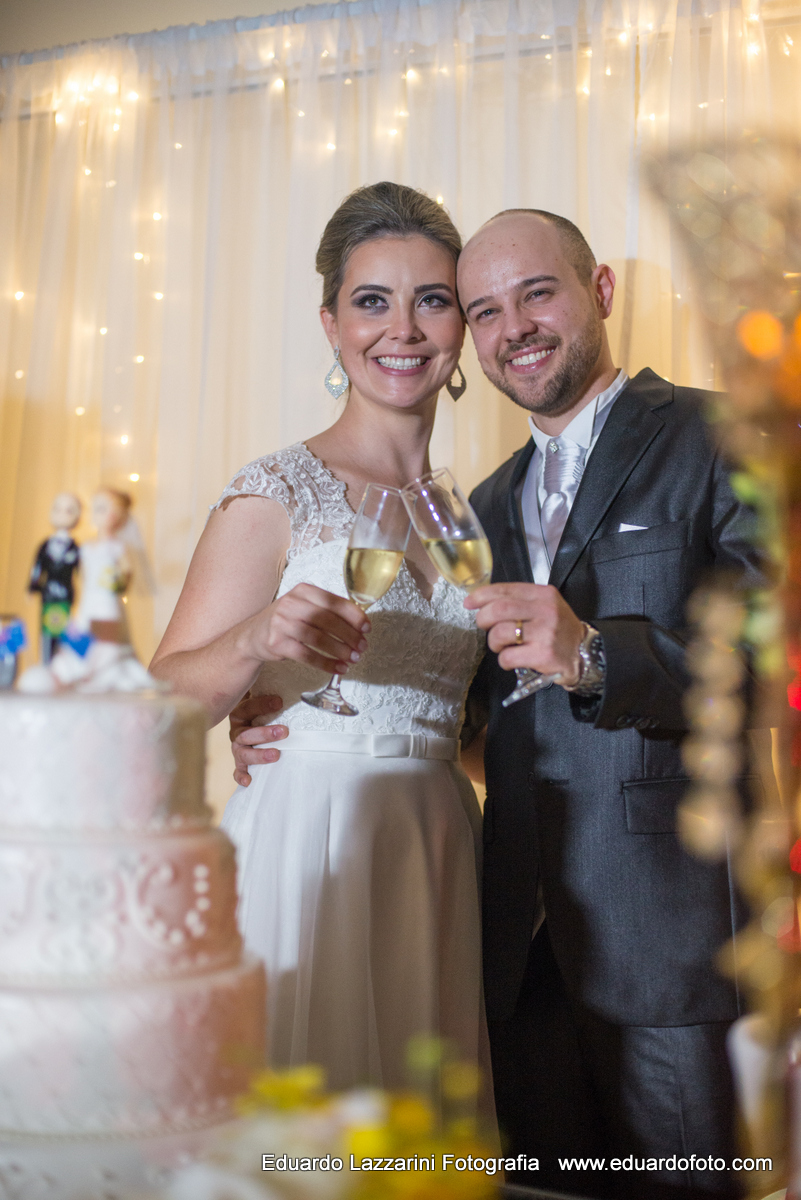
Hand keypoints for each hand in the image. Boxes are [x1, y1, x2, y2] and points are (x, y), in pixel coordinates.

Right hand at [229, 693, 287, 787]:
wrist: (256, 725)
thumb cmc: (266, 708)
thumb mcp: (267, 696)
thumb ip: (274, 688)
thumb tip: (290, 669)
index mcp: (240, 712)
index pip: (244, 709)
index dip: (260, 705)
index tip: (279, 702)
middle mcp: (237, 731)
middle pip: (244, 734)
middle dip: (264, 733)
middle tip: (284, 731)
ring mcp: (238, 748)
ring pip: (242, 753)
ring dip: (258, 754)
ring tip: (276, 754)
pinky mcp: (242, 763)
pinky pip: (238, 770)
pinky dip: (241, 775)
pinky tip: (249, 780)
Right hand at [250, 583, 369, 675]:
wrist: (254, 635)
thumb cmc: (287, 620)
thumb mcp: (304, 606)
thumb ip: (328, 610)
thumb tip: (360, 622)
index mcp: (303, 591)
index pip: (333, 601)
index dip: (353, 615)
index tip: (366, 628)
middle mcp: (291, 603)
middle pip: (327, 620)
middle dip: (349, 635)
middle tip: (362, 647)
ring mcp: (281, 623)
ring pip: (318, 638)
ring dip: (340, 650)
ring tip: (354, 659)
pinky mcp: (277, 643)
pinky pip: (307, 655)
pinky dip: (326, 663)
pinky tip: (338, 668)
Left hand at [464, 583, 583, 683]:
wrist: (585, 653)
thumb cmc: (559, 630)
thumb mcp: (546, 606)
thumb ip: (520, 601)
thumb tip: (483, 602)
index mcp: (543, 594)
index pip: (505, 589)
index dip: (482, 595)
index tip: (469, 602)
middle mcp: (545, 610)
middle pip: (499, 609)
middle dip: (484, 619)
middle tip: (485, 627)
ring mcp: (545, 633)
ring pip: (500, 633)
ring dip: (493, 642)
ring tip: (501, 646)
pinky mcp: (543, 654)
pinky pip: (508, 657)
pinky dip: (503, 661)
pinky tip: (511, 660)